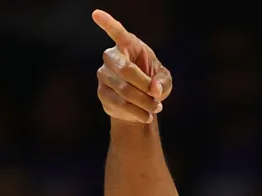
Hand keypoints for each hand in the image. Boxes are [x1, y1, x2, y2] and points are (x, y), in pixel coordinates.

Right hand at [93, 9, 171, 124]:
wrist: (141, 106)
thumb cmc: (153, 83)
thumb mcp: (165, 80)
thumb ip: (163, 81)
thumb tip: (154, 89)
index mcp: (129, 46)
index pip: (117, 32)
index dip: (107, 23)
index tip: (96, 13)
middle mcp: (112, 57)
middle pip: (126, 69)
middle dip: (144, 86)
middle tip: (157, 98)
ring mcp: (103, 74)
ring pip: (124, 90)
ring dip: (144, 102)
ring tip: (156, 108)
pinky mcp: (102, 93)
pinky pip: (120, 104)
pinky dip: (137, 112)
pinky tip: (146, 116)